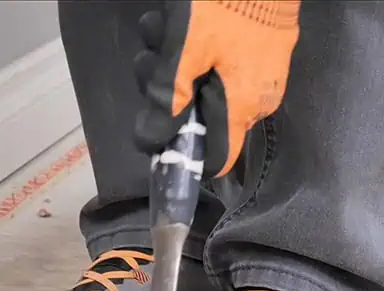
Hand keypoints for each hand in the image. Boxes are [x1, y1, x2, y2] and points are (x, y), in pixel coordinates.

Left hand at [133, 0, 299, 176]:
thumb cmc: (223, 3)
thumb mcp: (184, 53)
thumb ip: (167, 102)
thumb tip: (153, 144)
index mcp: (242, 107)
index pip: (217, 159)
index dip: (182, 153)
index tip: (153, 136)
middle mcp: (255, 96)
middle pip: (197, 117)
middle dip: (164, 92)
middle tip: (150, 61)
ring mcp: (256, 68)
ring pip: (198, 84)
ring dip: (167, 61)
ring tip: (159, 29)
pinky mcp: (252, 43)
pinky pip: (212, 58)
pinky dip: (186, 43)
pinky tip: (170, 20)